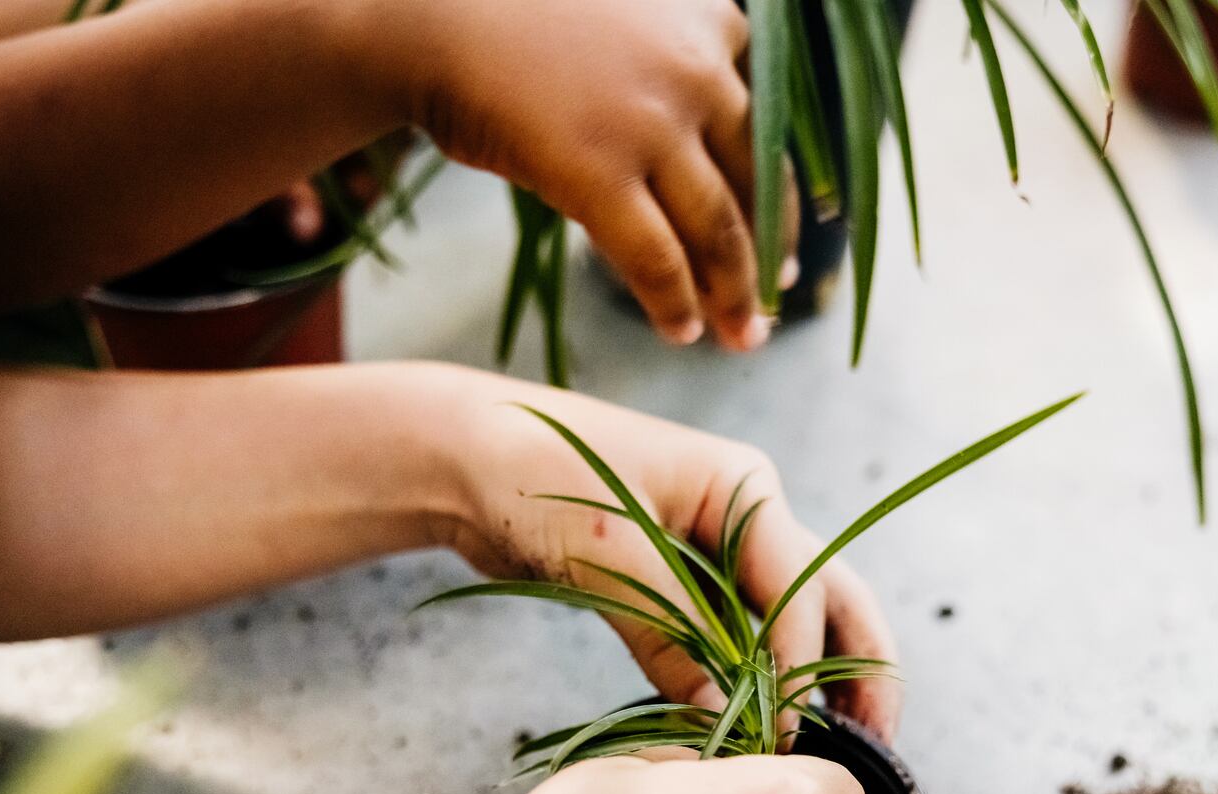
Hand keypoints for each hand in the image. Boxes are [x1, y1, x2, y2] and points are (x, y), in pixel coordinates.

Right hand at [374, 0, 795, 351]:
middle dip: (766, 258)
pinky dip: (673, 303)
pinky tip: (680, 332)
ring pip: (719, 230)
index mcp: (717, 20)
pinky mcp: (598, 172)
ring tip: (737, 337)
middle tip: (768, 307)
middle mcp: (700, 66)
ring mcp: (652, 121)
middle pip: (757, 184)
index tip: (784, 250)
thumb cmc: (521, 21)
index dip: (781, 201)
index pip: (770, 130)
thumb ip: (679, 65)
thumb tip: (709, 158)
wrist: (433, 17)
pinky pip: (657, 258)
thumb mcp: (632, 18)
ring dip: (734, 295)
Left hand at [437, 372, 900, 737]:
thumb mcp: (604, 554)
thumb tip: (717, 716)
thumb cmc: (533, 474)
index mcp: (744, 486)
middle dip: (860, 667)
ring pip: (792, 623)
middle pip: (831, 597)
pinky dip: (754, 681)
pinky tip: (761, 728)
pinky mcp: (682, 583)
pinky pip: (736, 638)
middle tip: (878, 743)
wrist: (462, 455)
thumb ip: (667, 634)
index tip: (787, 732)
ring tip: (838, 748)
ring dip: (815, 681)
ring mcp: (719, 550)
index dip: (800, 665)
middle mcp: (747, 515)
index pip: (800, 586)